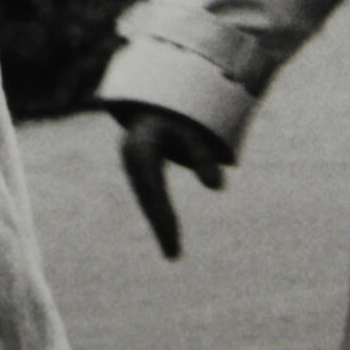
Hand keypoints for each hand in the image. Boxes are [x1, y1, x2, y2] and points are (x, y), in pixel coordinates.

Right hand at [110, 102, 229, 259]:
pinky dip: (160, 213)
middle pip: (146, 195)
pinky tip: (169, 234)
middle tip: (173, 254)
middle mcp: (132, 157)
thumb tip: (217, 186)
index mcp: (139, 146)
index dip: (161, 210)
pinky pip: (151, 195)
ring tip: (172, 251)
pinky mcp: (142, 169)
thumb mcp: (192, 128)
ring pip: (146, 197)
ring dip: (159, 222)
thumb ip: (203, 154)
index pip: (151, 184)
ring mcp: (135, 164)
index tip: (172, 235)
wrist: (161, 95)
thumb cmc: (179, 111)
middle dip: (160, 223)